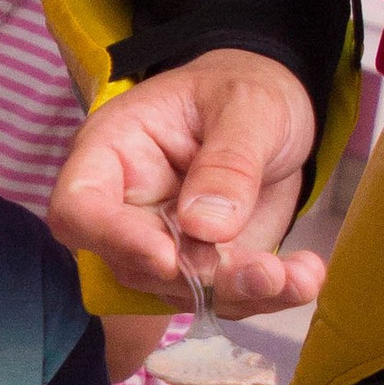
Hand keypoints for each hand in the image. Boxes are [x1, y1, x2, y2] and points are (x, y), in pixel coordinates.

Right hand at [49, 49, 325, 310]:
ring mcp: (163, 242)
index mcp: (112, 151)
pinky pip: (225, 296)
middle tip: (265, 272)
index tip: (166, 256)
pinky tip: (305, 276)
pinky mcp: (203, 265)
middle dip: (198, 278)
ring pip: (181, 291)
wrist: (274, 109)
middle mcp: (127, 207)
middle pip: (133, 265)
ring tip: (298, 276)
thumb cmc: (243, 89)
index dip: (112, 239)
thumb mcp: (247, 106)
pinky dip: (268, 295)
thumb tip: (204, 226)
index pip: (78, 207)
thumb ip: (228, 161)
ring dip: (241, 293)